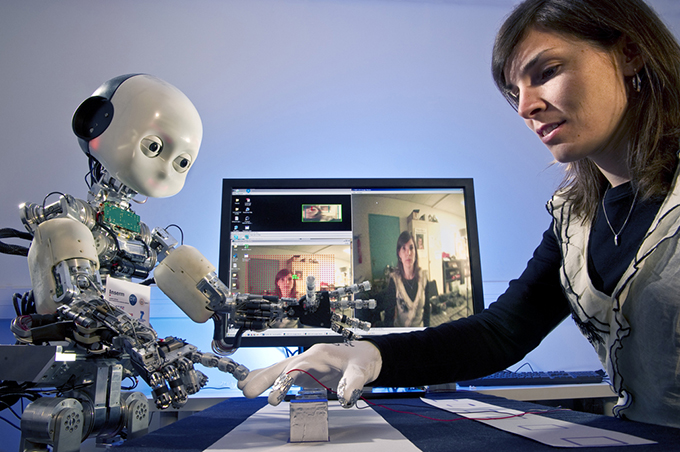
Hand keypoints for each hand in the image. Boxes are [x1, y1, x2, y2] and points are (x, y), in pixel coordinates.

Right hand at [237, 341, 381, 407]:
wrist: (364, 354)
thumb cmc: (361, 360)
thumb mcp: (360, 371)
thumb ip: (352, 383)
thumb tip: (345, 398)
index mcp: (318, 355)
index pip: (296, 368)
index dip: (284, 382)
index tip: (273, 397)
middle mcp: (307, 357)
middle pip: (281, 366)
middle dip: (264, 378)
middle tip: (247, 392)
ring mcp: (303, 364)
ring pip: (278, 368)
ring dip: (261, 377)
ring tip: (242, 387)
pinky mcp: (303, 371)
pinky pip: (281, 373)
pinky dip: (267, 376)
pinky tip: (252, 381)